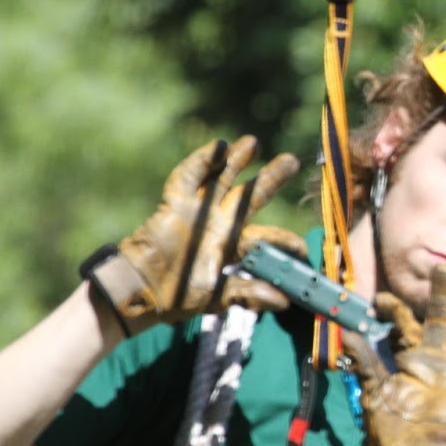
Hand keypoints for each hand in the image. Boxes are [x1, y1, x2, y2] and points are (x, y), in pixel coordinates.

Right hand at [87, 136, 305, 334]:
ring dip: (237, 161)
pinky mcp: (175, 203)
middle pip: (250, 197)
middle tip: (292, 161)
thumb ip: (250, 294)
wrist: (143, 290)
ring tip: (254, 143)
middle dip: (271, 179)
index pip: (265, 238)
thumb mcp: (219, 296)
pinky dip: (203, 161)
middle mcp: (219, 224)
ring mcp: (198, 211)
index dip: (285, 241)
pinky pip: (190, 177)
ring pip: (222, 180)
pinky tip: (220, 146)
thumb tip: (285, 302)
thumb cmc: (179, 295)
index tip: (303, 248)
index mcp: (232, 246)